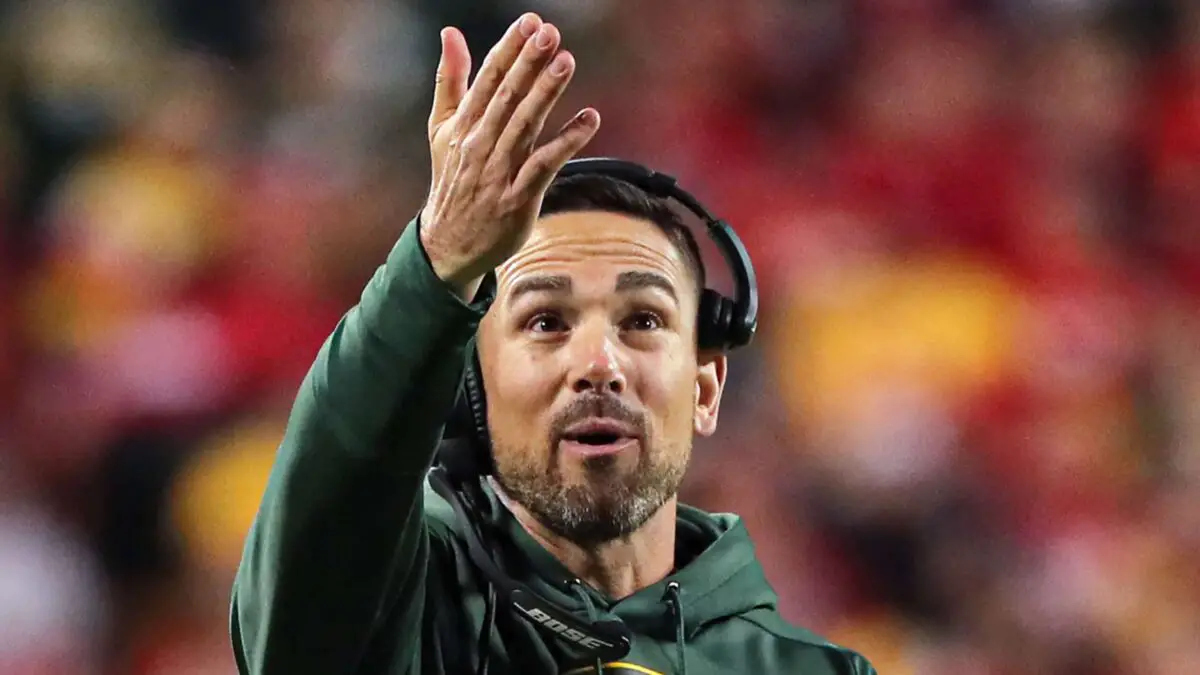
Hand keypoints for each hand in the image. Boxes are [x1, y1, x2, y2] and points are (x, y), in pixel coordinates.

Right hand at [419, 13, 599, 297]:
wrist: (448, 244)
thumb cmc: (452, 180)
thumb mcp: (442, 130)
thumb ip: (450, 81)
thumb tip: (450, 33)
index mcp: (462, 125)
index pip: (487, 80)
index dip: (509, 49)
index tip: (530, 22)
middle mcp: (478, 145)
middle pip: (506, 98)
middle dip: (528, 64)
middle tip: (549, 33)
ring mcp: (497, 173)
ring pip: (524, 127)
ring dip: (546, 94)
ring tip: (566, 62)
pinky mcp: (517, 199)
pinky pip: (544, 165)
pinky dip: (567, 142)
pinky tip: (590, 119)